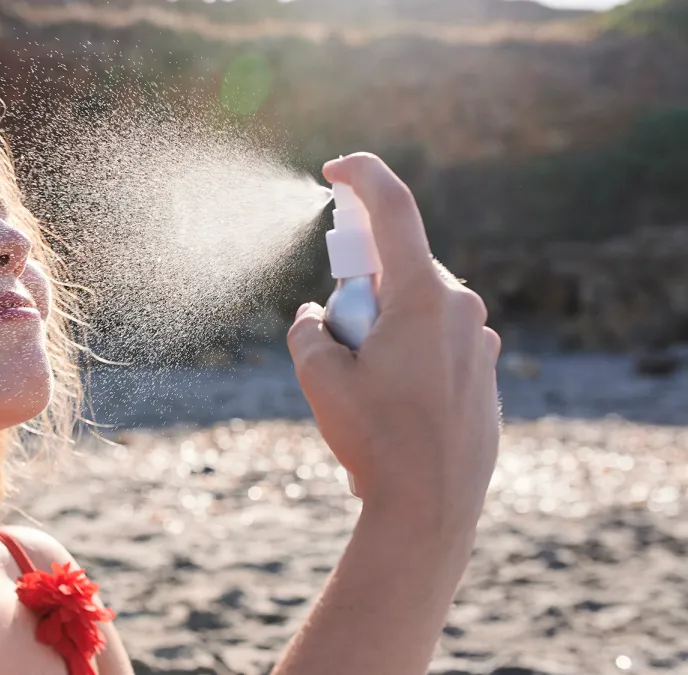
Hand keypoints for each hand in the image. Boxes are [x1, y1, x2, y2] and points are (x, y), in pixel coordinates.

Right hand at [287, 153, 500, 535]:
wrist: (431, 511)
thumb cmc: (376, 441)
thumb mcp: (320, 378)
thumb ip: (308, 330)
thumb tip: (317, 315)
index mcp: (422, 297)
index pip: (395, 209)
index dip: (363, 176)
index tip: (335, 168)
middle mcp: (462, 310)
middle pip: (397, 270)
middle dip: (358, 289)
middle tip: (336, 338)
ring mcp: (480, 344)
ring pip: (416, 310)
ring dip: (382, 328)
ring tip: (365, 390)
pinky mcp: (485, 374)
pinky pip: (437, 343)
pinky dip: (406, 355)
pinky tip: (393, 408)